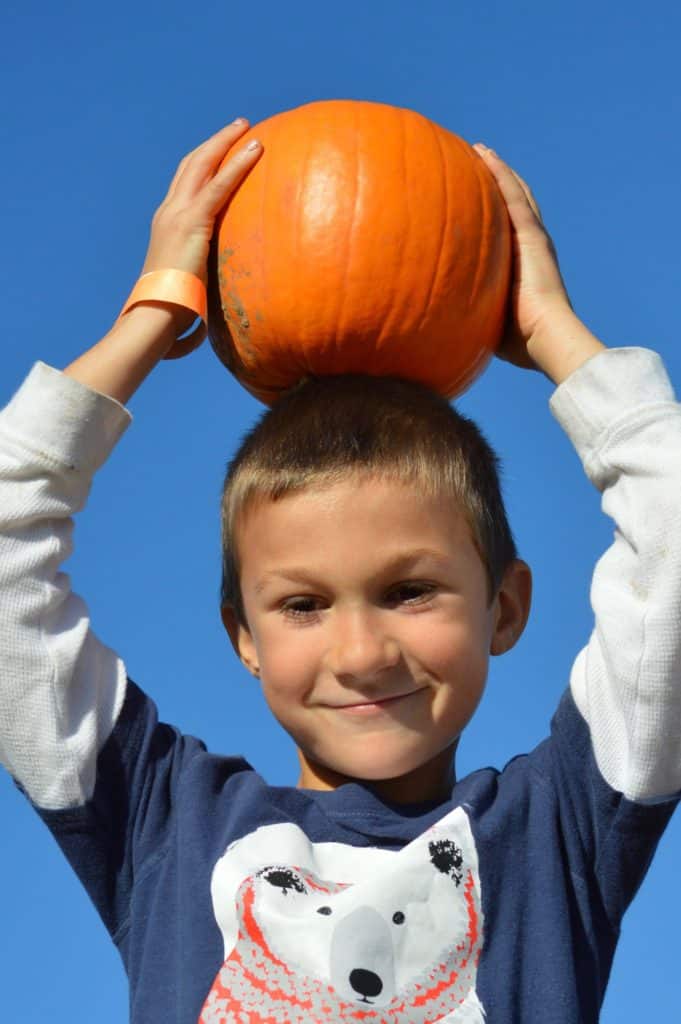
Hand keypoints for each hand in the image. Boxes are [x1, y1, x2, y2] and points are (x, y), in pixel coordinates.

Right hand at [139, 119, 262, 358]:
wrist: (155, 311)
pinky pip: (219, 185)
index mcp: (166, 222)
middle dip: (216, 142)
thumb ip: (200, 272)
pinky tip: (256, 150)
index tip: (221, 149)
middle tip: (239, 127)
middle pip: (191, 163)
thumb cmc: (171, 307)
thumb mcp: (188, 280)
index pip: (184, 181)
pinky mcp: (192, 222)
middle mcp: (168, 211)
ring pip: (203, 164)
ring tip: (249, 128)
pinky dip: (238, 164)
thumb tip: (217, 284)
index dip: (203, 161)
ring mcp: (177, 214)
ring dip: (227, 142)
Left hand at [473, 144, 571, 370]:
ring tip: (478, 149)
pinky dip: (498, 171)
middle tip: (476, 164)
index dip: (492, 215)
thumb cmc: (517, 341)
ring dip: (496, 169)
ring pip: (513, 192)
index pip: (504, 233)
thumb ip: (466, 315)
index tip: (473, 202)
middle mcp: (530, 246)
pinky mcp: (530, 233)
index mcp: (522, 265)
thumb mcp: (484, 322)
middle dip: (495, 184)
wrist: (545, 336)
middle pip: (512, 205)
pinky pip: (512, 193)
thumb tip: (432, 328)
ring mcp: (532, 237)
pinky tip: (483, 153)